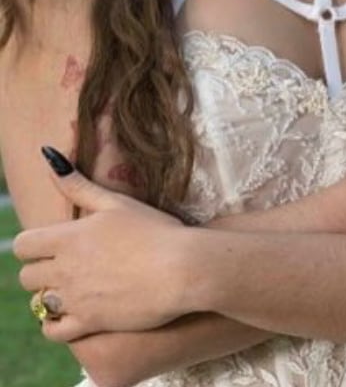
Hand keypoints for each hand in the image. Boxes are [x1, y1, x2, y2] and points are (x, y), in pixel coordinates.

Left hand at [15, 156, 193, 339]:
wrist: (184, 269)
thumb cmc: (156, 230)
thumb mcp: (118, 202)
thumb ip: (79, 184)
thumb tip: (48, 154)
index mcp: (68, 238)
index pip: (22, 245)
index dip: (35, 245)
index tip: (53, 245)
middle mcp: (64, 269)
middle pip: (27, 276)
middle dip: (43, 270)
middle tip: (69, 266)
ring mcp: (74, 298)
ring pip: (38, 302)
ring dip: (52, 295)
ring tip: (76, 287)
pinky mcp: (88, 322)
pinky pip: (52, 330)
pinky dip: (56, 324)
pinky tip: (73, 313)